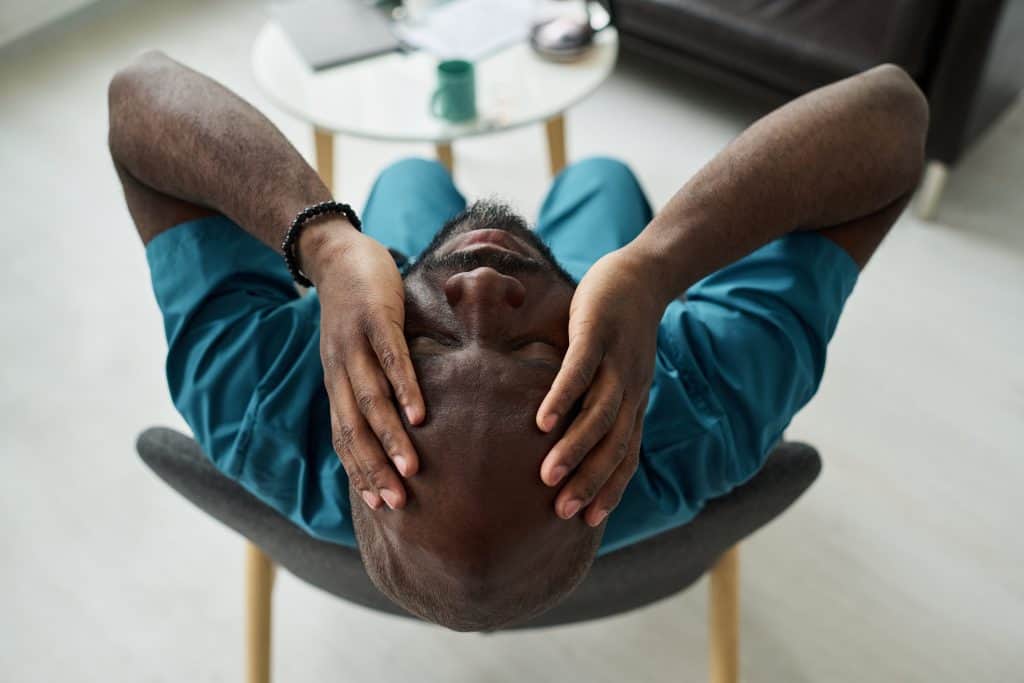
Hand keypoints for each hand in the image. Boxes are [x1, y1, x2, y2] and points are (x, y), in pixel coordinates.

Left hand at [302, 221, 424, 511]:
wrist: (335, 255)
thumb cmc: (356, 310)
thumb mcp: (360, 354)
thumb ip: (377, 385)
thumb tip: (406, 420)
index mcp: (337, 383)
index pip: (344, 437)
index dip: (359, 472)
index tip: (379, 505)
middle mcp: (340, 371)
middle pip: (353, 430)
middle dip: (373, 470)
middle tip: (396, 504)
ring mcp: (355, 345)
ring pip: (370, 402)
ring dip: (389, 439)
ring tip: (411, 471)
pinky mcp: (375, 320)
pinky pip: (390, 360)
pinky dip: (404, 389)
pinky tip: (419, 415)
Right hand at [535, 246, 666, 526]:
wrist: (643, 274)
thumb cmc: (619, 328)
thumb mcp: (613, 371)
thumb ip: (591, 401)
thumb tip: (558, 433)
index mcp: (633, 402)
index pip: (627, 454)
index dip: (610, 488)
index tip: (587, 522)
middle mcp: (630, 390)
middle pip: (614, 445)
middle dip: (590, 481)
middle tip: (563, 514)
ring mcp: (615, 362)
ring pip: (599, 415)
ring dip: (575, 449)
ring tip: (548, 477)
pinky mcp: (597, 333)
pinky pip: (580, 371)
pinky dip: (563, 397)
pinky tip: (542, 420)